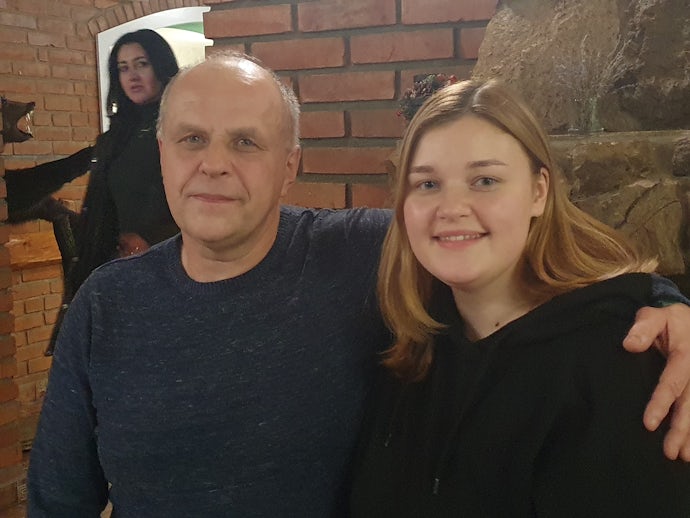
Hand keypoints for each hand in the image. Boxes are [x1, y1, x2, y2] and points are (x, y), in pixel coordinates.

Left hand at [623, 304, 689, 459]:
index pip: (672, 382)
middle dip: (681, 429)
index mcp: (686, 355)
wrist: (688, 320)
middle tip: (670, 452)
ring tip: (683, 457)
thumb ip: (643, 327)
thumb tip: (629, 345)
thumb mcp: (654, 316)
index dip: (661, 403)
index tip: (649, 424)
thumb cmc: (667, 320)